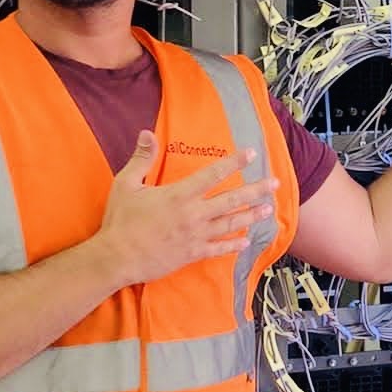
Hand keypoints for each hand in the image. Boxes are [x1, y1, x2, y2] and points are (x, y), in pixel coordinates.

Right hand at [97, 134, 278, 285]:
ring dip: (251, 215)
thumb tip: (147, 133)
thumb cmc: (120, 220)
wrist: (116, 258)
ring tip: (268, 208)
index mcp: (179, 195)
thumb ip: (142, 158)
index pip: (213, 174)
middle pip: (231, 200)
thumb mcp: (126, 184)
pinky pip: (219, 249)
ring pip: (230, 224)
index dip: (234, 162)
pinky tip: (246, 241)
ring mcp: (195, 236)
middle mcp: (193, 214)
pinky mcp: (192, 254)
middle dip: (255, 190)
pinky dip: (234, 244)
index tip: (251, 153)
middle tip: (274, 184)